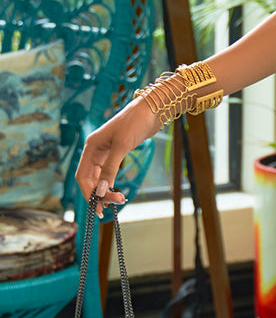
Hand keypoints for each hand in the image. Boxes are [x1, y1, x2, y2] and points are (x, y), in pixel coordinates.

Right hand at [75, 99, 159, 215]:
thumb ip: (110, 169)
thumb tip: (100, 191)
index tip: (97, 207)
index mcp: (91, 147)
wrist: (151, 110)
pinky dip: (111, 183)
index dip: (88, 192)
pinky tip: (118, 191)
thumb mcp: (122, 146)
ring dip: (106, 190)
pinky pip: (108, 173)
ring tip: (120, 199)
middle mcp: (95, 150)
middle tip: (114, 204)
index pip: (82, 175)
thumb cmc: (135, 123)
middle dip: (99, 193)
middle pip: (90, 178)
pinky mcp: (116, 153)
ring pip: (99, 177)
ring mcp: (105, 152)